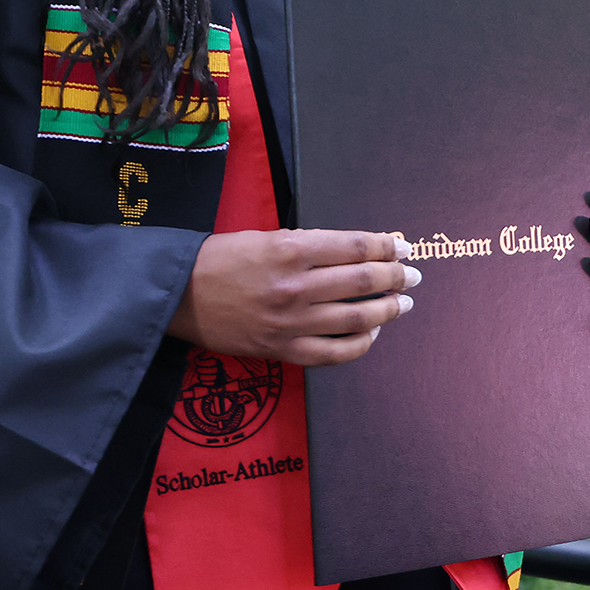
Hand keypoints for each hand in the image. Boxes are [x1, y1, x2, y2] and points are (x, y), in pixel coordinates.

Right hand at [168, 229, 417, 366]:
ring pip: (357, 318)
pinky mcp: (283, 350)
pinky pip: (335, 353)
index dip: (385, 246)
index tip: (402, 245)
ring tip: (403, 302)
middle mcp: (295, 286)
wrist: (177, 297)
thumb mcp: (262, 237)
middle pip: (363, 281)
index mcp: (289, 249)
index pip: (354, 247)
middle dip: (395, 276)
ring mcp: (291, 322)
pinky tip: (372, 333)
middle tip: (412, 274)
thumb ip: (306, 244)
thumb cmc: (218, 260)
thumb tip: (352, 250)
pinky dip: (361, 343)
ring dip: (387, 309)